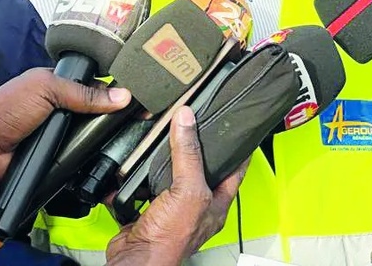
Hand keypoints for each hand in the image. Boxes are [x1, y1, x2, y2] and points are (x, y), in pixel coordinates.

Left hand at [0, 67, 131, 184]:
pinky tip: (112, 161)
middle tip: (142, 123)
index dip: (116, 92)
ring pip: (94, 139)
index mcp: (59, 86)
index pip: (96, 86)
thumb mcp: (46, 89)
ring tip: (132, 143)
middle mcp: (62, 110)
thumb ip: (84, 92)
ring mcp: (61, 136)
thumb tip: (122, 96)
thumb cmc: (4, 110)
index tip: (140, 98)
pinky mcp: (59, 160)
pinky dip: (94, 161)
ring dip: (106, 142)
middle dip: (114, 118)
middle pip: (98, 113)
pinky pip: (83, 160)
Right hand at [106, 106, 247, 265]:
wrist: (136, 260)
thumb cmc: (170, 240)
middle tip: (193, 126)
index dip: (236, 149)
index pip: (235, 169)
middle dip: (193, 149)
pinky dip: (134, 177)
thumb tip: (186, 120)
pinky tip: (134, 166)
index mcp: (215, 203)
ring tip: (164, 139)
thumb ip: (189, 154)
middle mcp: (195, 206)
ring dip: (162, 161)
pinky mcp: (147, 211)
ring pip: (170, 176)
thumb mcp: (188, 189)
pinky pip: (141, 187)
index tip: (235, 128)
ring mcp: (171, 209)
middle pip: (198, 169)